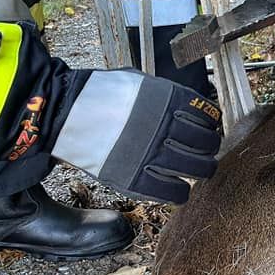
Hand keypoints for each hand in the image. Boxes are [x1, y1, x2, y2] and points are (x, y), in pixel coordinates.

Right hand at [51, 71, 221, 203]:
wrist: (63, 113)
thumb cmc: (99, 94)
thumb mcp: (139, 82)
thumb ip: (166, 94)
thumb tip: (187, 106)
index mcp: (169, 100)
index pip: (208, 116)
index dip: (211, 126)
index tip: (208, 130)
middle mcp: (165, 127)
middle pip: (207, 145)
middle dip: (210, 151)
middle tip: (205, 154)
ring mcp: (152, 154)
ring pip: (197, 169)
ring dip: (202, 171)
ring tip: (197, 172)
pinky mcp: (137, 178)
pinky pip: (174, 192)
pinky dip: (181, 193)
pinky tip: (179, 189)